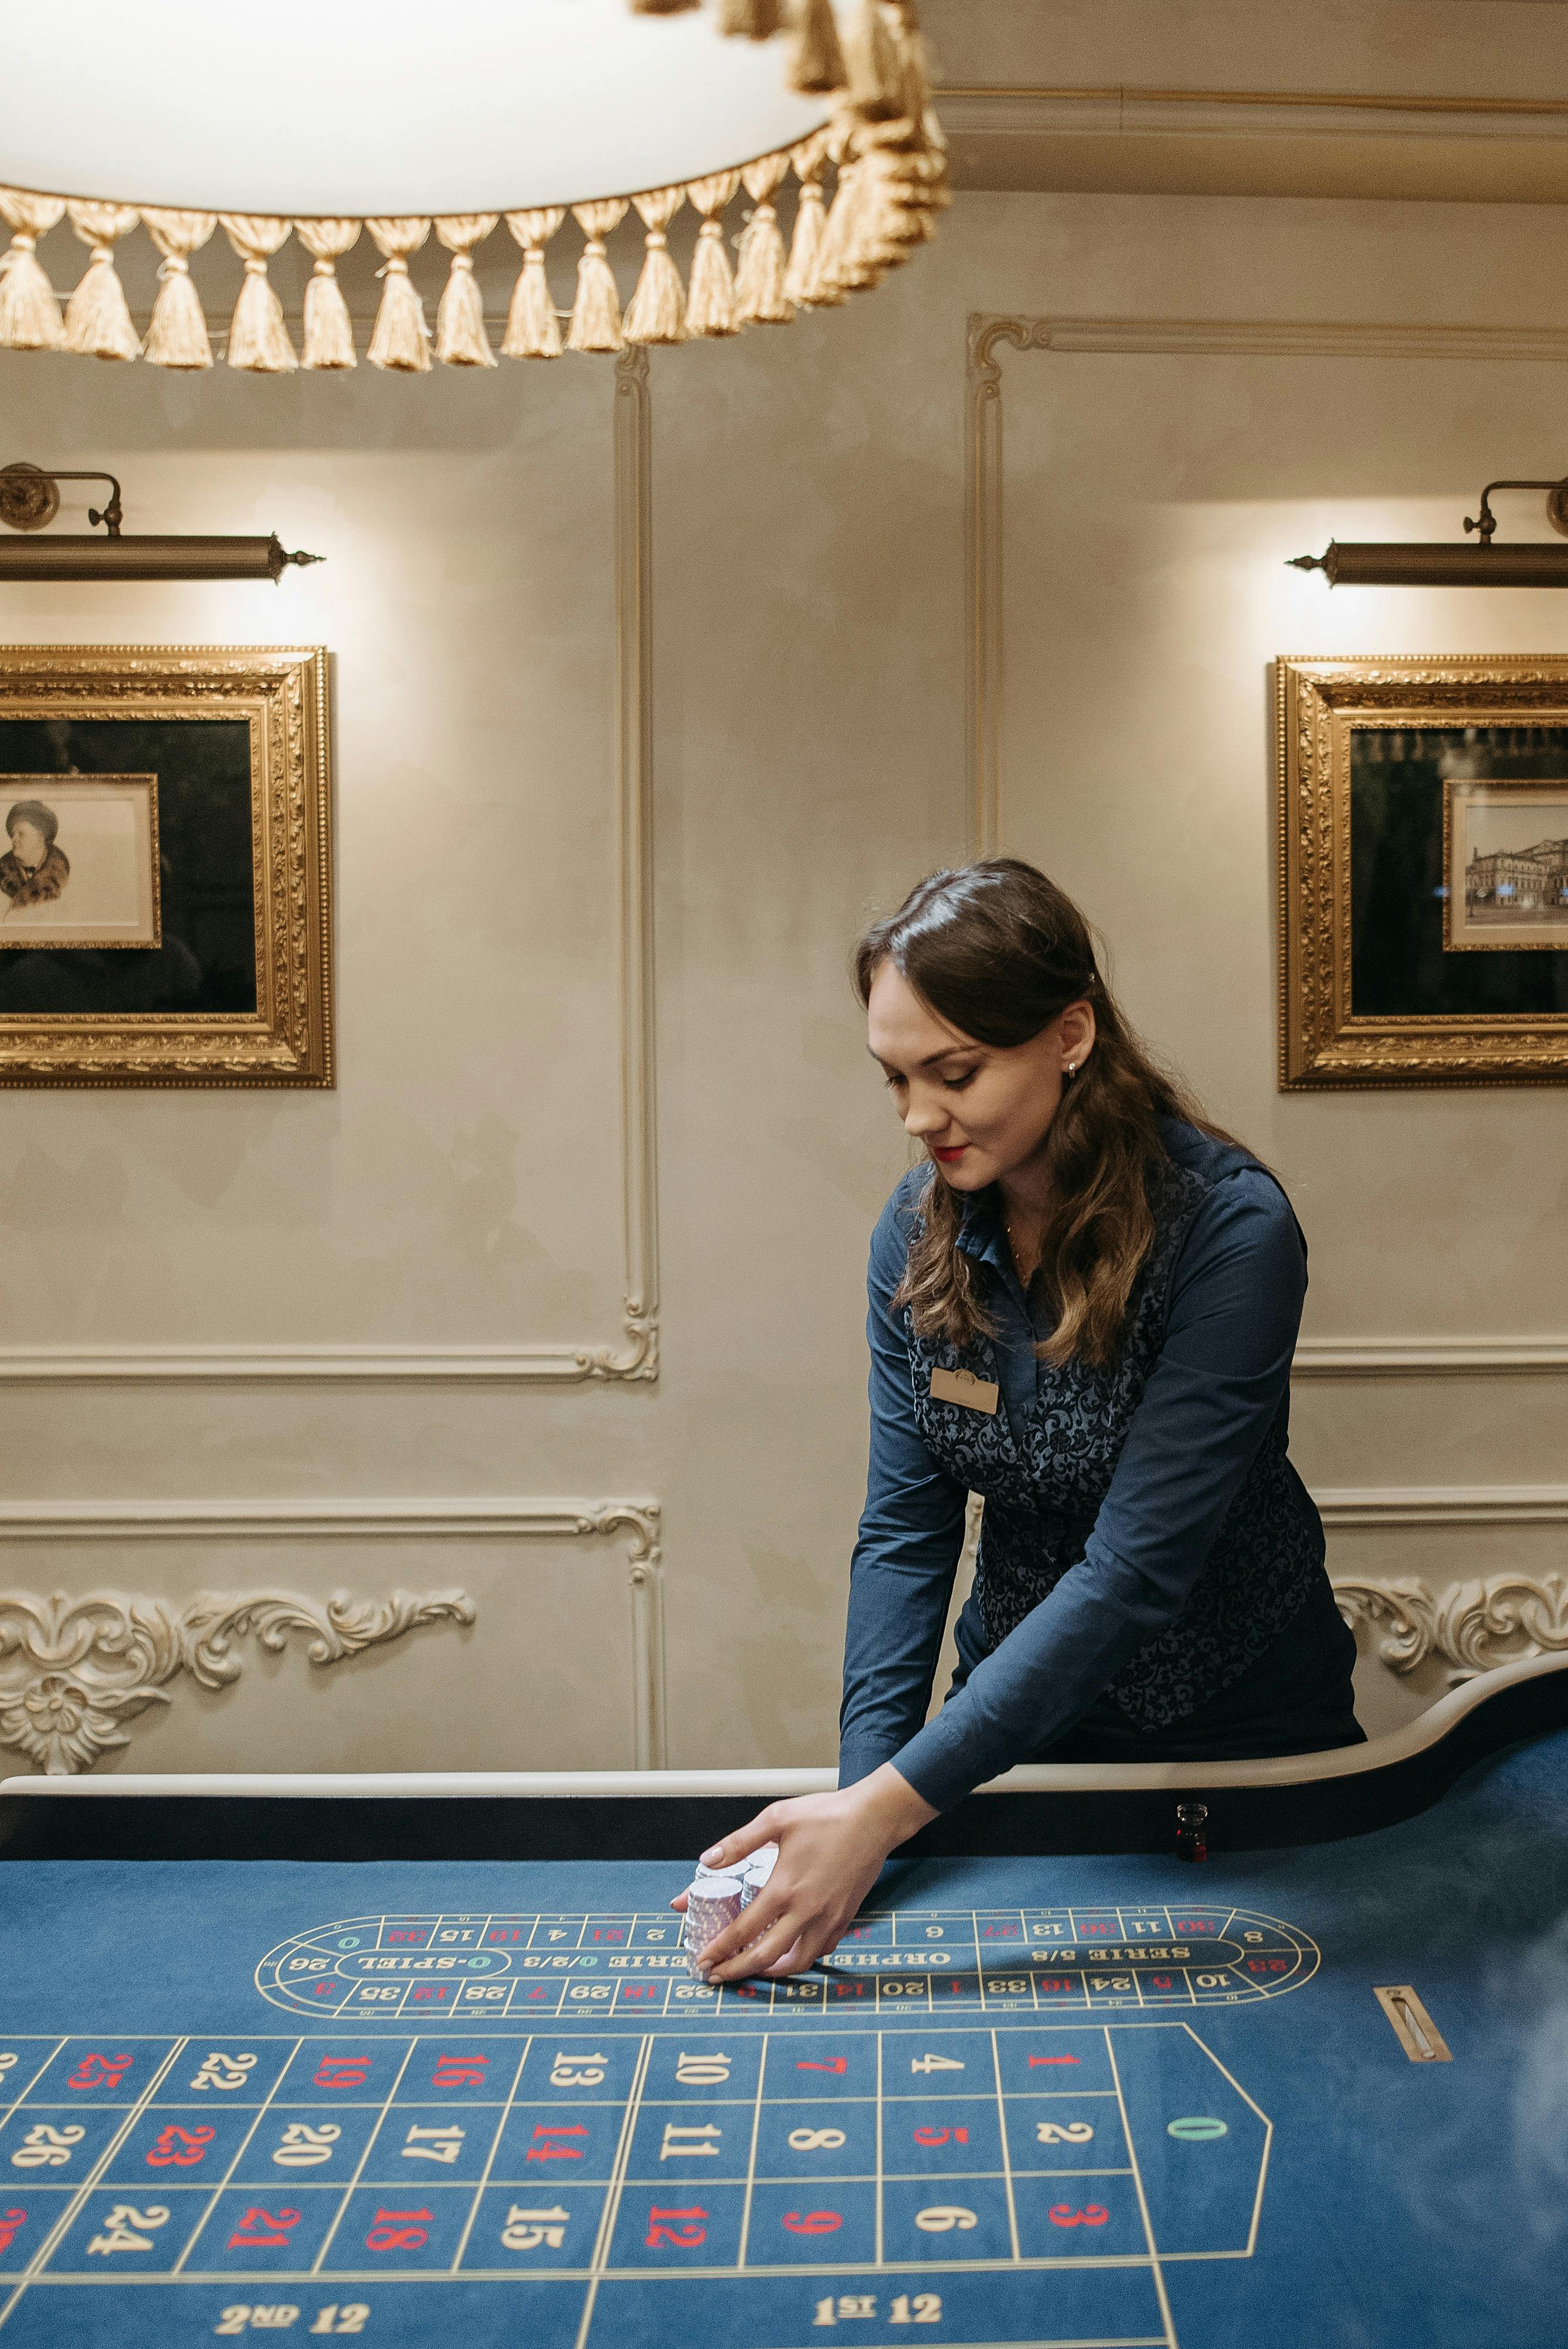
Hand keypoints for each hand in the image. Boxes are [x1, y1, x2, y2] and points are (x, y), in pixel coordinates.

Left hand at [672, 1766, 936, 1981]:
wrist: (874, 1818)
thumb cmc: (826, 1815)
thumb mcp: (776, 1819)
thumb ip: (739, 1843)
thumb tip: (707, 1860)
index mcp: (784, 1888)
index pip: (744, 1930)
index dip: (720, 1949)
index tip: (703, 1959)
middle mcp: (807, 1911)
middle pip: (765, 1956)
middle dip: (737, 1971)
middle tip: (717, 1975)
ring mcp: (829, 1918)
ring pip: (797, 1962)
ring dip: (771, 1971)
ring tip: (752, 1969)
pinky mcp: (845, 1918)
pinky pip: (821, 1950)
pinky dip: (802, 1958)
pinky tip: (791, 1951)